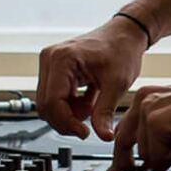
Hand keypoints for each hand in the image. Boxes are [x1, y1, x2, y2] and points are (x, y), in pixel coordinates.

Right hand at [37, 16, 149, 139]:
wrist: (125, 34)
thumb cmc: (122, 49)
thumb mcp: (117, 83)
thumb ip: (106, 111)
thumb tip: (103, 136)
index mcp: (62, 59)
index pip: (52, 102)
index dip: (66, 122)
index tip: (85, 132)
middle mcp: (50, 58)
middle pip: (46, 105)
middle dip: (66, 120)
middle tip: (89, 126)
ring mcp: (49, 63)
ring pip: (48, 103)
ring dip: (69, 113)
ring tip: (93, 106)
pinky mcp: (53, 69)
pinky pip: (53, 97)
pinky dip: (69, 106)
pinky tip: (88, 100)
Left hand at [103, 82, 170, 170]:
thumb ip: (160, 143)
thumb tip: (151, 166)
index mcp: (148, 99)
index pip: (124, 131)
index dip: (119, 156)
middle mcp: (143, 101)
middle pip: (124, 144)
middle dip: (125, 165)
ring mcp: (147, 110)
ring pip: (146, 155)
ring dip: (167, 158)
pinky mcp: (156, 122)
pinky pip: (158, 156)